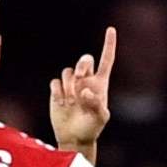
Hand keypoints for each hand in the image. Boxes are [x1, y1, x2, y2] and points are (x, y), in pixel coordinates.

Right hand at [49, 25, 115, 149]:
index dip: (109, 44)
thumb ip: (96, 104)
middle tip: (80, 77)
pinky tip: (61, 103)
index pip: (106, 59)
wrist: (74, 137)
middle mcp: (85, 80)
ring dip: (69, 85)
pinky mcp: (57, 90)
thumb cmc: (91, 128)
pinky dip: (58, 91)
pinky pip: (55, 82)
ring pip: (67, 71)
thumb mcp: (100, 118)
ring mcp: (71, 85)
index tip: (111, 29)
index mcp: (100, 83)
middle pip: (84, 60)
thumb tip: (85, 90)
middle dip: (81, 64)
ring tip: (71, 103)